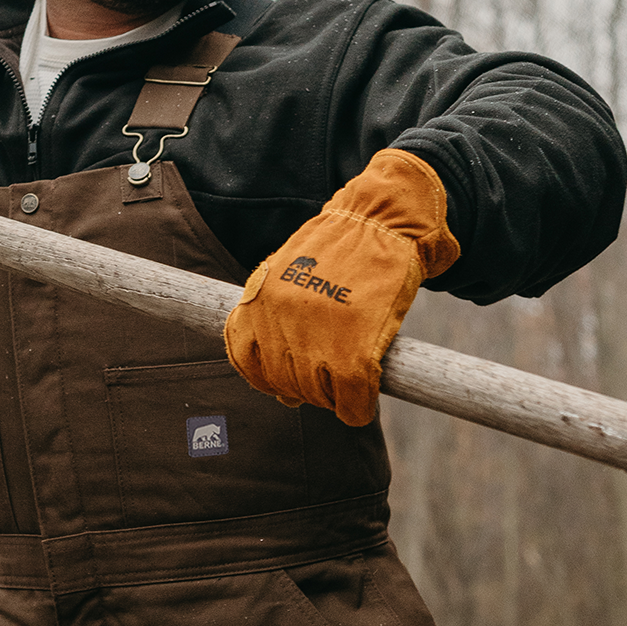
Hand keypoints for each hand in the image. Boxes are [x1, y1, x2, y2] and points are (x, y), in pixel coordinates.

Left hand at [224, 148, 460, 425]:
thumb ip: (279, 321)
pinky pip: (351, 400)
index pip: (245, 361)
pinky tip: (363, 401)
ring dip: (333, 398)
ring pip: (317, 395)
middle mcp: (280, 320)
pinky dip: (357, 408)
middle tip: (327, 378)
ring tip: (347, 384)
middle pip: (284, 384)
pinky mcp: (355, 346)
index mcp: (259, 300)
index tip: (286, 379)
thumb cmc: (341, 246)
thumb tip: (283, 396)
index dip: (268, 377)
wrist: (381, 217)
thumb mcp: (291, 272)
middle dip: (306, 389)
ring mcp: (316, 334)